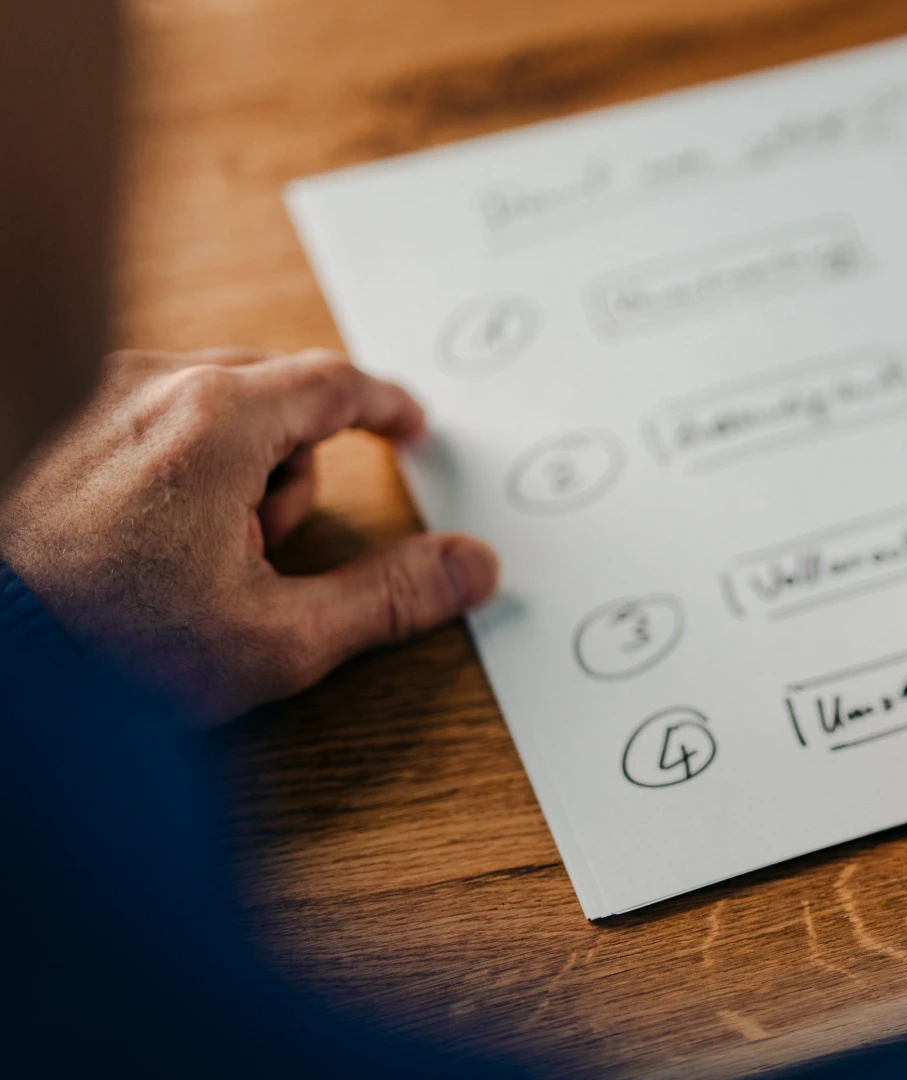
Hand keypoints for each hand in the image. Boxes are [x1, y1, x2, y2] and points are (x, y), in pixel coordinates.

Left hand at [0, 347, 498, 721]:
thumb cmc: (106, 648)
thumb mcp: (276, 638)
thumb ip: (388, 597)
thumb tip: (470, 569)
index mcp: (217, 419)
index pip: (335, 382)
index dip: (386, 408)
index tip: (409, 428)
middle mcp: (153, 385)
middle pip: (278, 394)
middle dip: (296, 466)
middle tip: (265, 550)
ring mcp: (96, 396)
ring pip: (215, 404)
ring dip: (236, 468)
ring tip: (198, 556)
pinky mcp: (60, 421)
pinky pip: (155, 414)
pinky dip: (182, 462)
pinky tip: (155, 533)